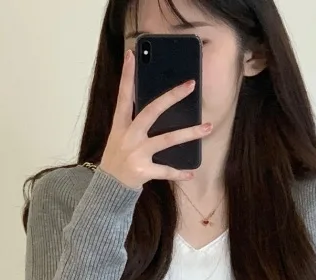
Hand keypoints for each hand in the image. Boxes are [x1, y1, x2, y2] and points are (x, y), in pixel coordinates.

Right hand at [99, 49, 212, 189]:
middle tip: (191, 84)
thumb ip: (134, 122)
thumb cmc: (118, 159)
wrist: (107, 189)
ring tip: (208, 127)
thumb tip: (160, 106)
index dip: (127, 75)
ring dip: (190, 133)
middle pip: (152, 111)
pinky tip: (191, 172)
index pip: (123, 96)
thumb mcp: (120, 138)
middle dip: (172, 97)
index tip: (132, 54)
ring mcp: (136, 154)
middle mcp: (128, 137)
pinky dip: (179, 173)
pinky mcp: (142, 171)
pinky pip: (165, 171)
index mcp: (120, 125)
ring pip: (167, 140)